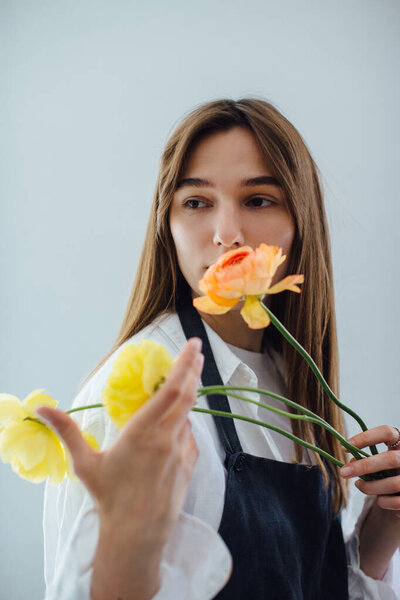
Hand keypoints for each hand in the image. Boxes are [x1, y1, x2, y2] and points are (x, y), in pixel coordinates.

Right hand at [37, 336, 203, 599]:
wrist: (135, 535)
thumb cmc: (108, 497)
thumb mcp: (85, 463)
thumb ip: (67, 431)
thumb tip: (42, 408)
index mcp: (143, 431)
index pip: (171, 390)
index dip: (183, 365)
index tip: (192, 345)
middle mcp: (167, 438)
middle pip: (187, 395)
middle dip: (193, 369)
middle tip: (196, 350)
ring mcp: (181, 452)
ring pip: (189, 414)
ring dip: (191, 393)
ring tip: (189, 377)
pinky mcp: (188, 465)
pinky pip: (190, 436)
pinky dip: (186, 422)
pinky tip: (181, 420)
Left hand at [341, 426, 399, 516]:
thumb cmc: (389, 472)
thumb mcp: (381, 462)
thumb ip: (368, 460)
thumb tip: (351, 464)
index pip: (387, 432)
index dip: (366, 437)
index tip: (346, 446)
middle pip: (390, 458)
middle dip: (364, 466)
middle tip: (344, 472)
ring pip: (392, 484)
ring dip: (370, 487)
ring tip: (359, 485)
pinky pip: (396, 502)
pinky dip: (382, 502)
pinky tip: (379, 499)